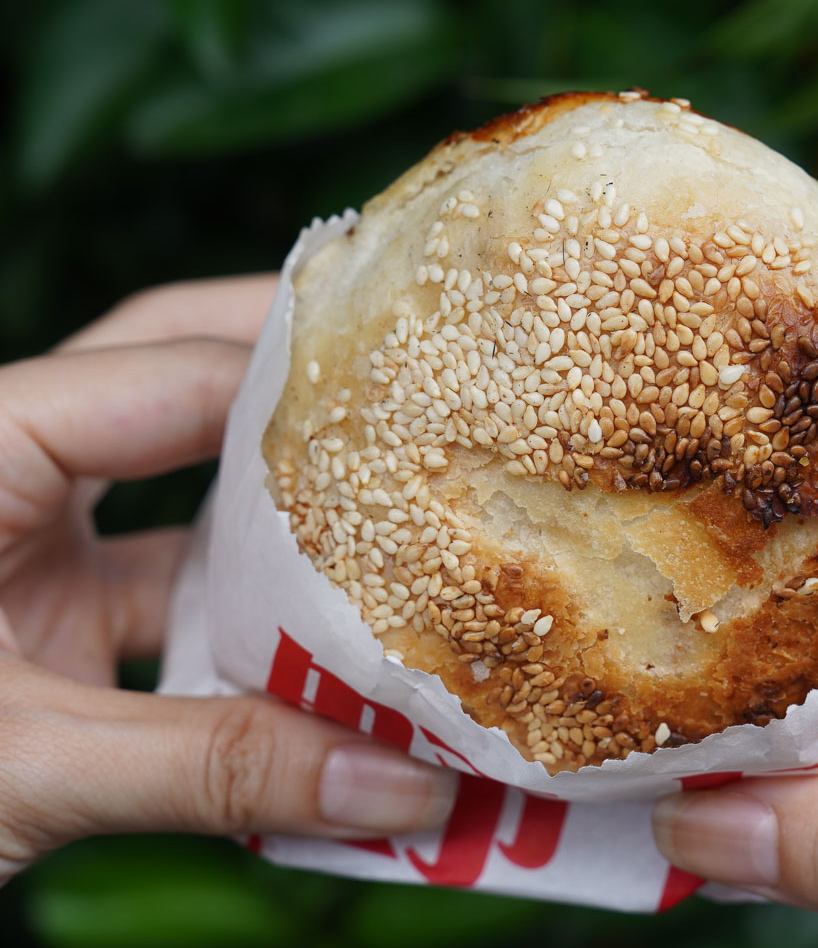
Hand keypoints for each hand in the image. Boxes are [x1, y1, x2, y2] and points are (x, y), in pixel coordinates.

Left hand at [0, 277, 456, 884]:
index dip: (302, 381)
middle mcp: (1, 475)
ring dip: (284, 532)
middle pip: (171, 379)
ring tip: (402, 534)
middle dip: (292, 381)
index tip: (429, 392)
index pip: (169, 376)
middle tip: (415, 383)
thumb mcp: (16, 769)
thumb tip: (405, 786)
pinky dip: (249, 627)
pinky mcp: (42, 625)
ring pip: (181, 500)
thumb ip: (215, 769)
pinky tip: (328, 663)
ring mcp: (21, 551)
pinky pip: (170, 597)